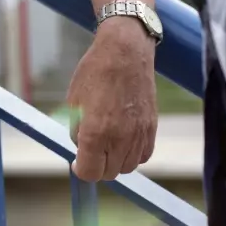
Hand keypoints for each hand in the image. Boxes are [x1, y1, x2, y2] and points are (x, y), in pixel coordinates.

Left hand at [65, 18, 157, 181]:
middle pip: (108, 173)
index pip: (89, 173)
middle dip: (97, 166)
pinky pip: (143, 155)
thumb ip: (77, 131)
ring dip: (115, 161)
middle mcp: (119, 139)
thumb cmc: (95, 72)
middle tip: (91, 150)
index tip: (77, 162)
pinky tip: (124, 140)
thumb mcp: (74, 101)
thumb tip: (80, 149)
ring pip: (127, 167)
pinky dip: (133, 154)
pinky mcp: (151, 127)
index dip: (80, 169)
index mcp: (95, 133)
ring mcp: (138, 134)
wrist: (125, 52)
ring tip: (107, 143)